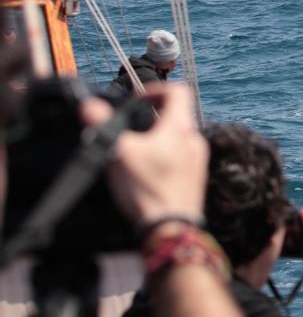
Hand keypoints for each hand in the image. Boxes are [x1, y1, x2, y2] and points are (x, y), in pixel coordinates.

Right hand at [80, 83, 206, 224]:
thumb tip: (88, 105)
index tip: (137, 98)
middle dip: (153, 117)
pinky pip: (182, 158)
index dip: (156, 89)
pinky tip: (149, 173)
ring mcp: (199, 159)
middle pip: (177, 115)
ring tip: (137, 152)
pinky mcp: (196, 178)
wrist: (172, 228)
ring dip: (159, 139)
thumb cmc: (147, 188)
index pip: (177, 91)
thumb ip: (102, 125)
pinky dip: (166, 157)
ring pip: (179, 138)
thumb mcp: (118, 152)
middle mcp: (194, 139)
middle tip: (132, 128)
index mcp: (180, 127)